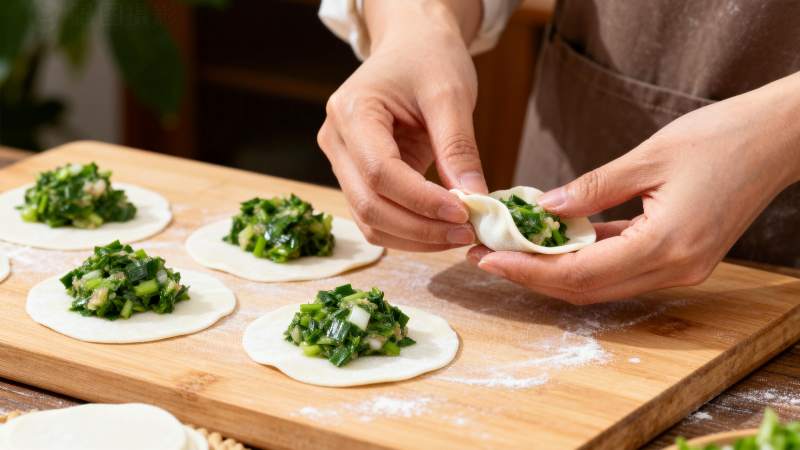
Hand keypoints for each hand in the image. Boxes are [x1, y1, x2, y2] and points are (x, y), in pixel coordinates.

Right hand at [317, 0, 486, 251]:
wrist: (411, 44)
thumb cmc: (428, 58)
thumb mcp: (450, 95)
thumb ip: (458, 148)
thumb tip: (475, 199)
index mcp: (352, 112)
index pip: (380, 173)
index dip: (422, 201)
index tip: (464, 213)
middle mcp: (337, 141)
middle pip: (369, 206)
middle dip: (420, 228)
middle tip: (467, 233)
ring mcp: (342, 162)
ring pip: (370, 221)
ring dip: (414, 237)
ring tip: (458, 234)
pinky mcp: (357, 177)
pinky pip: (377, 217)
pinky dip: (409, 231)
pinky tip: (442, 228)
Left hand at [468, 73, 799, 302]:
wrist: (778, 139)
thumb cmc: (722, 138)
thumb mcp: (649, 157)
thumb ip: (592, 188)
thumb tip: (544, 210)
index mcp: (666, 246)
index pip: (580, 274)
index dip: (528, 270)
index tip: (487, 258)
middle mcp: (674, 269)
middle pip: (587, 289)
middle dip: (532, 276)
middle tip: (486, 256)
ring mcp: (681, 269)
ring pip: (602, 284)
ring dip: (554, 272)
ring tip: (509, 250)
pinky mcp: (682, 258)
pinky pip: (622, 269)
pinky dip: (585, 260)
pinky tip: (554, 243)